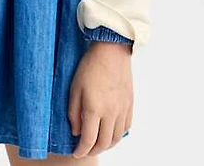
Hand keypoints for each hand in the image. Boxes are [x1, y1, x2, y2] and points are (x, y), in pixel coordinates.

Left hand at [68, 42, 132, 157]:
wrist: (112, 50)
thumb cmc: (90, 66)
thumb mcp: (74, 87)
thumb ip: (73, 112)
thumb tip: (76, 131)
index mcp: (95, 108)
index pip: (88, 139)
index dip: (81, 150)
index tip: (75, 152)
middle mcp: (111, 112)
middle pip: (104, 143)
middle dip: (92, 150)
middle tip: (84, 150)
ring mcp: (122, 109)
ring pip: (116, 138)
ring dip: (106, 145)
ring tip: (97, 144)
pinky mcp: (130, 104)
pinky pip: (126, 128)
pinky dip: (118, 136)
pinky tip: (111, 133)